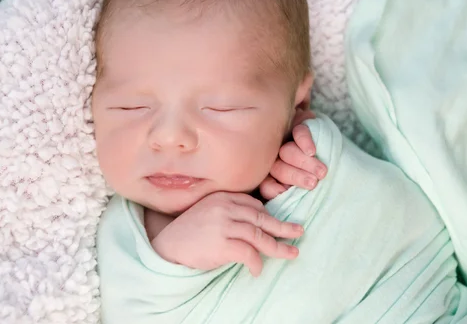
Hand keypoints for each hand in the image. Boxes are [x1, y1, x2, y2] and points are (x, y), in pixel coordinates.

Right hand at [151, 192, 303, 276]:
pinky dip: (256, 262)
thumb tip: (258, 225)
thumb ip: (231, 212)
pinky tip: (257, 270)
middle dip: (283, 227)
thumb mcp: (211, 213)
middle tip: (299, 232)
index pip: (255, 205)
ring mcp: (223, 225)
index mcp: (224, 197)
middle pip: (262, 218)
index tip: (279, 224)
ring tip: (291, 253)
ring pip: (259, 235)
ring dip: (278, 247)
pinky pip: (248, 253)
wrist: (167, 246)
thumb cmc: (191, 232)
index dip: (269, 216)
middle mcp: (225, 207)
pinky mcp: (221, 243)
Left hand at [260, 109, 327, 199]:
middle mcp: (275, 159)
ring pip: (287, 151)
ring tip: (321, 172)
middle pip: (278, 168)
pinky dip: (304, 142)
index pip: (268, 185)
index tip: (287, 192)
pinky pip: (298, 132)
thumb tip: (281, 194)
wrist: (339, 164)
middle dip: (296, 176)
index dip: (275, 189)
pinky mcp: (298, 126)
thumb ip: (290, 194)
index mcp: (273, 179)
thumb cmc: (319, 183)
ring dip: (304, 163)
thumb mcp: (305, 193)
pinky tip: (312, 151)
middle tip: (313, 183)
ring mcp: (285, 141)